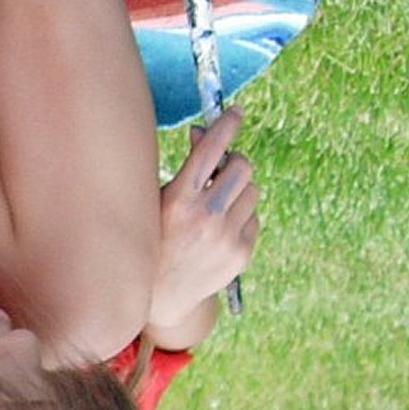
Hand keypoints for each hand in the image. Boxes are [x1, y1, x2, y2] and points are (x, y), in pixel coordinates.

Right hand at [148, 105, 260, 342]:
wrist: (161, 297)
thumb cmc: (154, 239)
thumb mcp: (158, 202)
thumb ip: (185, 168)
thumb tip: (206, 133)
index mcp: (179, 201)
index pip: (212, 149)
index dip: (227, 125)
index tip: (236, 113)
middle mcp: (206, 218)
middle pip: (242, 167)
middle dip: (234, 162)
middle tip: (223, 168)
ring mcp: (227, 237)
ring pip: (252, 192)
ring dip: (238, 190)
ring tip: (219, 204)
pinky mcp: (241, 253)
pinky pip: (254, 218)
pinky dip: (241, 216)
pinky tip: (220, 229)